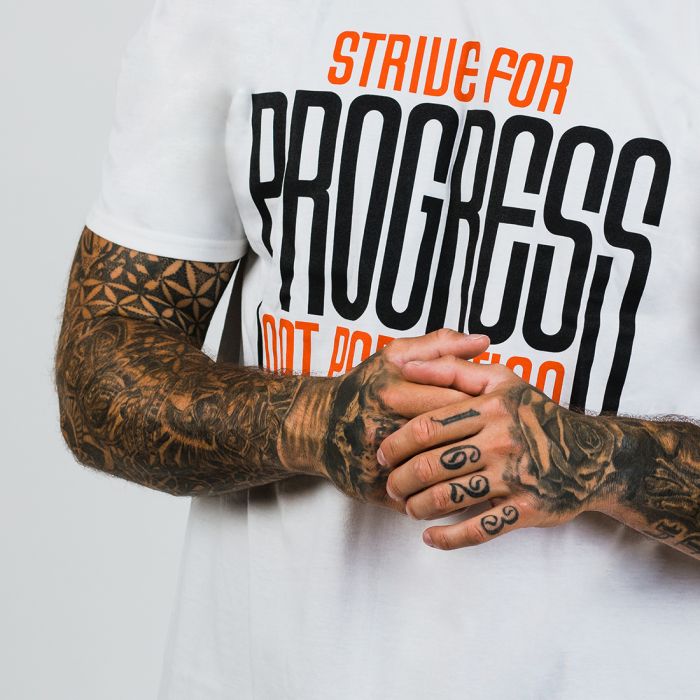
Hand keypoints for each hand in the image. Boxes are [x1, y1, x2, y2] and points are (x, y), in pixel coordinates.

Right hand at [280, 330, 489, 510]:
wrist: (317, 426)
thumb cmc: (361, 387)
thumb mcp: (393, 356)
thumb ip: (439, 346)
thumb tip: (485, 342)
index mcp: (394, 394)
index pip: (455, 402)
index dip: (486, 406)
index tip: (502, 409)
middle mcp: (386, 429)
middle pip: (452, 440)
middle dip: (483, 442)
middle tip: (505, 442)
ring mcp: (380, 465)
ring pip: (440, 477)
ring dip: (471, 476)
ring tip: (493, 467)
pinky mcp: (376, 491)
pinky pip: (423, 501)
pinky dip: (448, 499)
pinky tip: (467, 490)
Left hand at [379, 357, 620, 546]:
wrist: (593, 454)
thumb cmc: (537, 414)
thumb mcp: (502, 380)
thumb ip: (453, 369)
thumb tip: (406, 368)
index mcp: (488, 408)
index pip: (426, 427)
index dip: (396, 444)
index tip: (383, 454)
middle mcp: (499, 441)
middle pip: (431, 464)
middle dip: (400, 479)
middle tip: (390, 485)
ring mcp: (513, 477)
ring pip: (449, 498)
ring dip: (417, 507)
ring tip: (407, 508)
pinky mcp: (527, 509)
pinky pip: (479, 529)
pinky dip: (448, 538)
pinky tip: (430, 537)